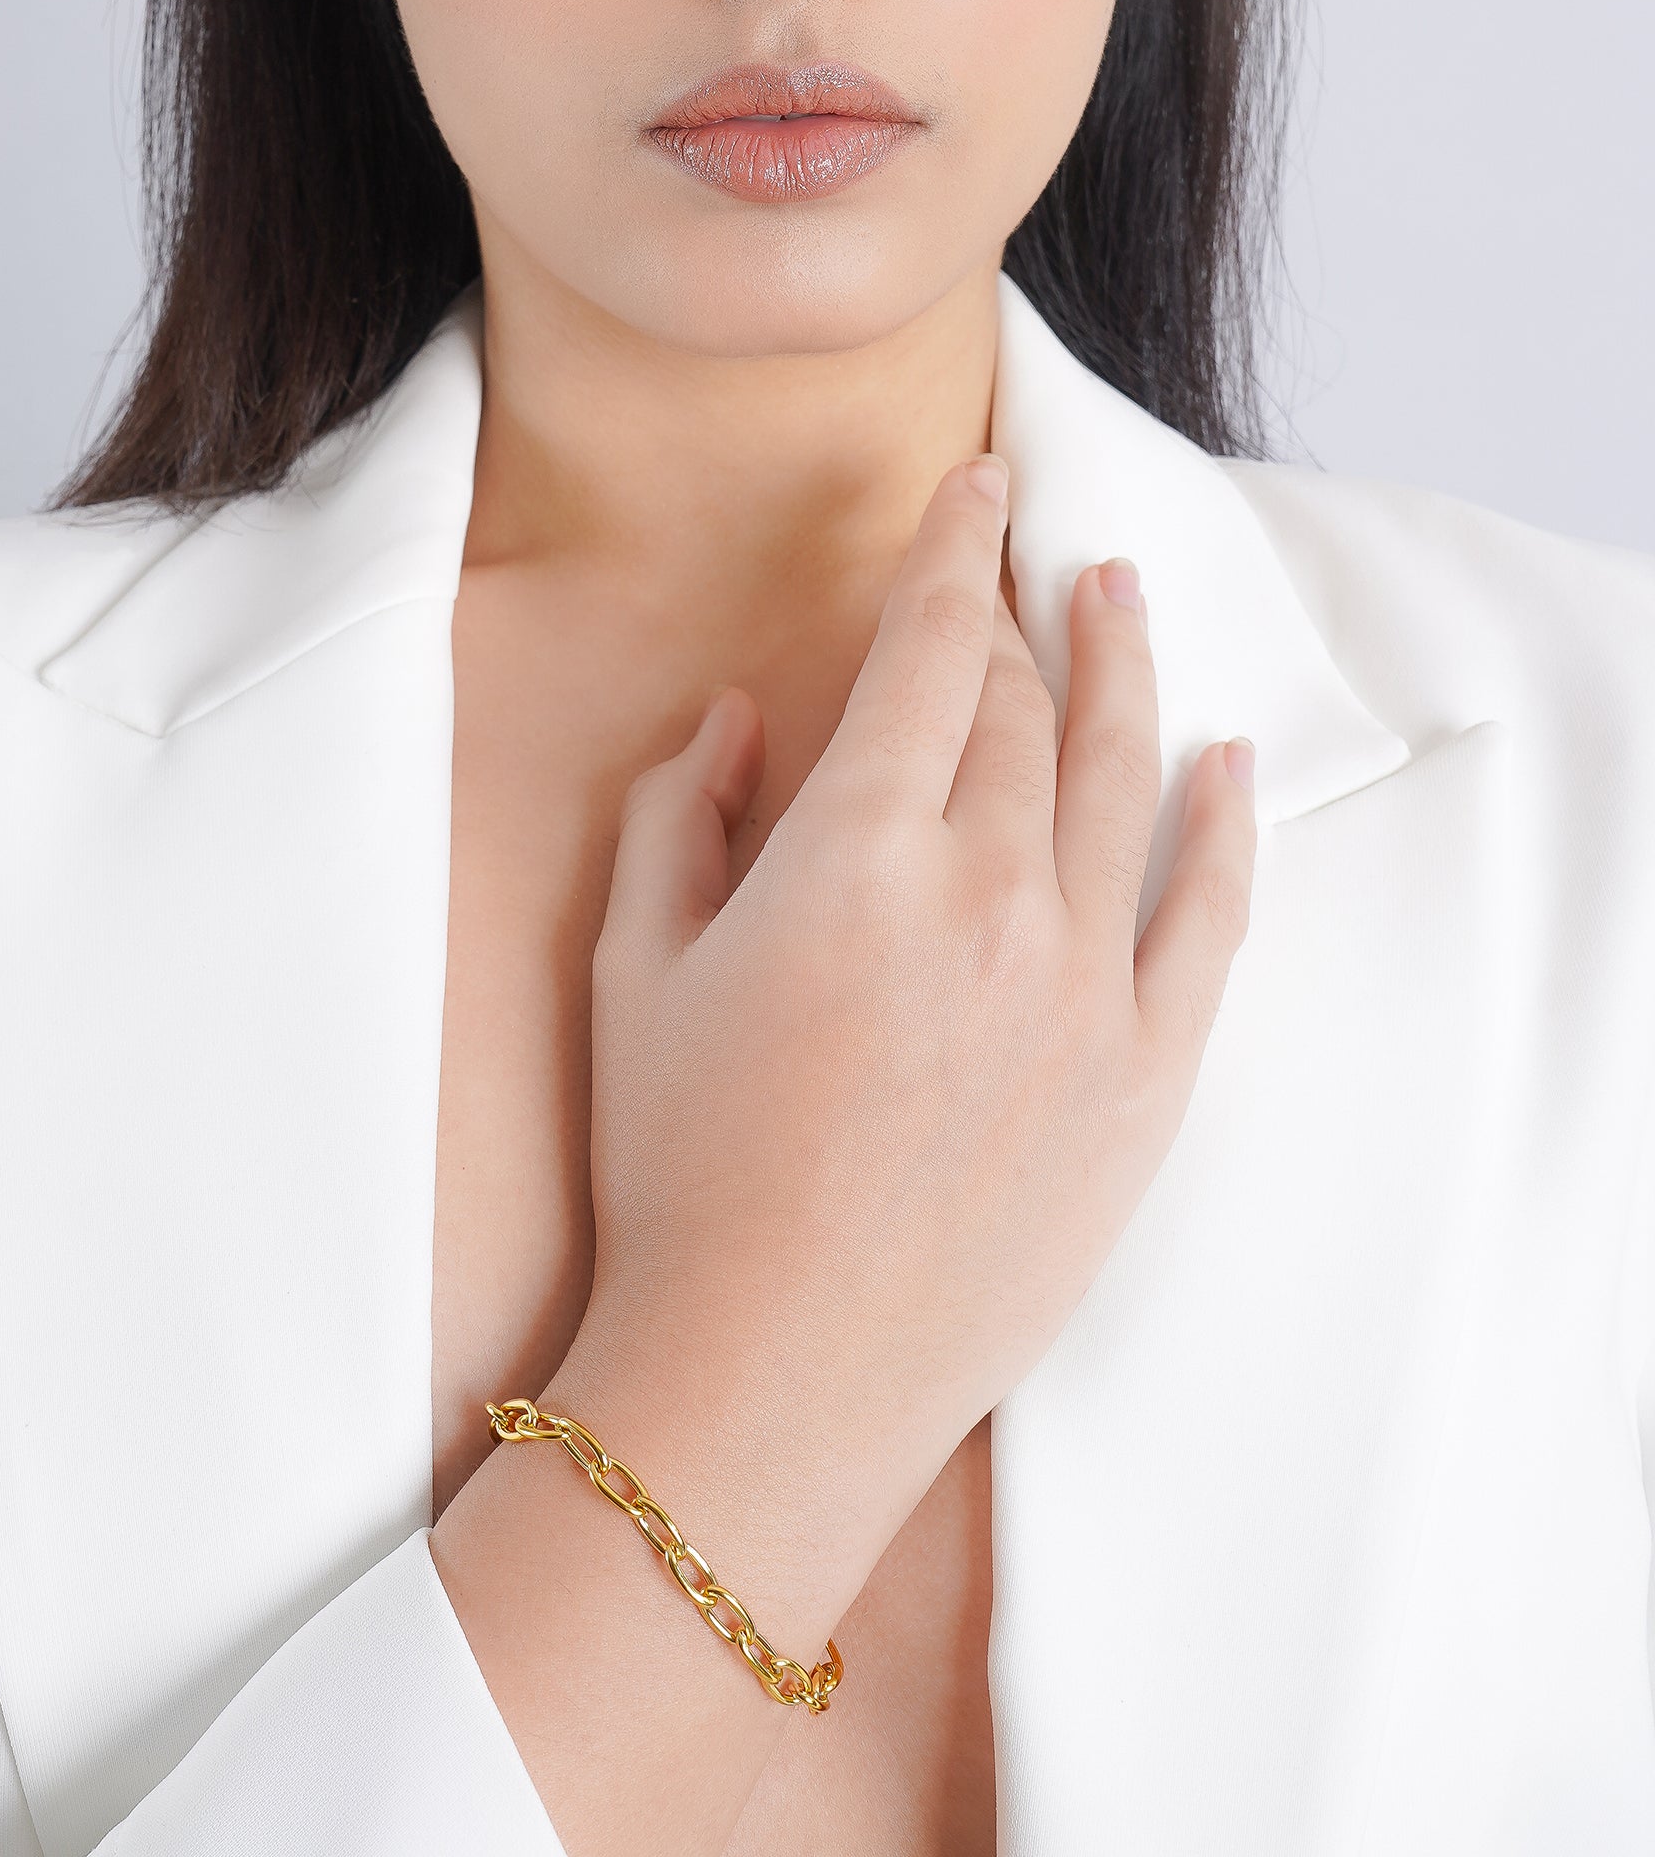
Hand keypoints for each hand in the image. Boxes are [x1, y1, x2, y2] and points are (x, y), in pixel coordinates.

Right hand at [433, 455, 1254, 1856]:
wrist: (775, 1372)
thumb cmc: (677, 1173)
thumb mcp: (632, 973)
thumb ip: (679, 816)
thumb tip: (739, 716)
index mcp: (857, 854)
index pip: (927, 654)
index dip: (948, 551)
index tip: (972, 483)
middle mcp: (990, 894)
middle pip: (1022, 709)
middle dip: (1014, 620)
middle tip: (1015, 568)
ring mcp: (1085, 984)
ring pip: (1124, 779)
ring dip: (1123, 674)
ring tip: (1122, 600)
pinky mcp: (1144, 1075)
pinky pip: (1208, 916)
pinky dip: (1223, 825)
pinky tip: (1223, 763)